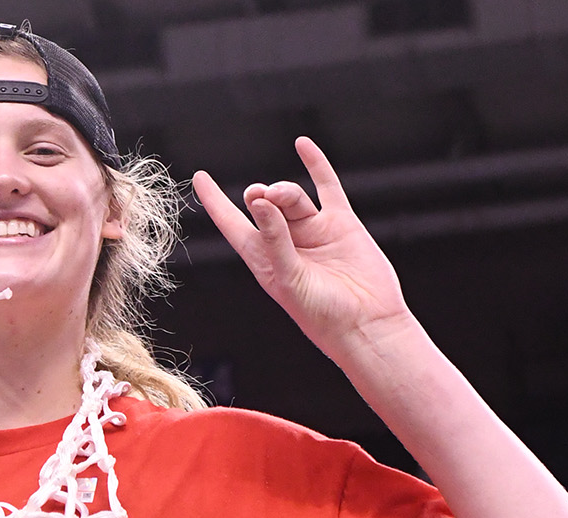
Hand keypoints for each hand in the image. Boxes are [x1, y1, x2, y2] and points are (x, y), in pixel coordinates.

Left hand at [193, 137, 412, 359]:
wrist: (366, 323)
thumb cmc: (321, 313)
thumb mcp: (288, 278)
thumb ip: (274, 239)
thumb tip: (259, 200)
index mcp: (263, 259)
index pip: (232, 224)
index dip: (215, 202)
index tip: (200, 177)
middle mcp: (286, 242)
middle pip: (264, 206)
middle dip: (260, 197)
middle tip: (260, 195)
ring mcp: (313, 230)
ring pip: (292, 197)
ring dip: (284, 192)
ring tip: (280, 195)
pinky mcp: (341, 223)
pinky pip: (326, 187)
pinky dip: (316, 165)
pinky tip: (303, 145)